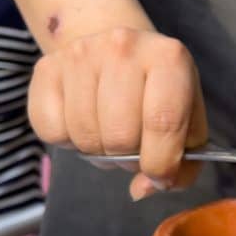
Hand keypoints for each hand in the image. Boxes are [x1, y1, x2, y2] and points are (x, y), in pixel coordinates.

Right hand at [28, 27, 208, 200]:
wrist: (120, 52)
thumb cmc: (160, 96)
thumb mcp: (188, 125)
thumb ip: (181, 167)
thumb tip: (144, 188)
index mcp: (170, 58)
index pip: (162, 123)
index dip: (160, 163)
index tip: (159, 176)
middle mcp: (124, 47)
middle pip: (119, 135)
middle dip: (128, 157)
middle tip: (133, 148)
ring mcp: (81, 54)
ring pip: (85, 136)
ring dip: (99, 151)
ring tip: (110, 133)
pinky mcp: (47, 67)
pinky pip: (52, 130)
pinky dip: (69, 142)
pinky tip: (84, 123)